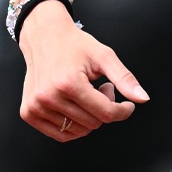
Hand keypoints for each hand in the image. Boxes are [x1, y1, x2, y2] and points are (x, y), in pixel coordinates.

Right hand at [15, 1, 149, 140]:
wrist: (43, 36)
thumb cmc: (74, 45)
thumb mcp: (103, 56)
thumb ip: (125, 78)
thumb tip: (143, 99)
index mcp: (68, 84)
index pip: (106, 114)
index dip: (122, 111)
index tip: (127, 104)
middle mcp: (49, 97)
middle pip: (93, 124)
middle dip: (103, 109)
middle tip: (100, 88)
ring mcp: (36, 107)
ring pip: (78, 131)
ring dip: (88, 117)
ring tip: (86, 95)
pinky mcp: (29, 113)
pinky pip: (60, 134)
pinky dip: (73, 125)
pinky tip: (74, 105)